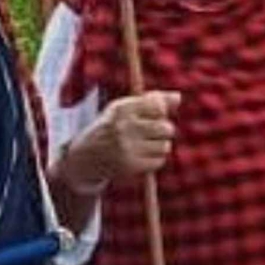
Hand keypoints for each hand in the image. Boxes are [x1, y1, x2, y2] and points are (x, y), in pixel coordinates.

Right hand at [61, 91, 179, 189]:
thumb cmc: (112, 127)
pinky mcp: (129, 166)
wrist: (86, 157)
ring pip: (165, 146)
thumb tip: (178, 97)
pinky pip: (159, 161)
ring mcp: (126, 148)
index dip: (161, 111)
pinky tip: (141, 156)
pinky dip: (154, 159)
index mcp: (121, 109)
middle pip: (166, 128)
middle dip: (163, 130)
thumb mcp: (126, 108)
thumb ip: (152, 100)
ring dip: (160, 146)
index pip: (158, 106)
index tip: (154, 114)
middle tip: (151, 132)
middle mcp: (123, 127)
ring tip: (145, 145)